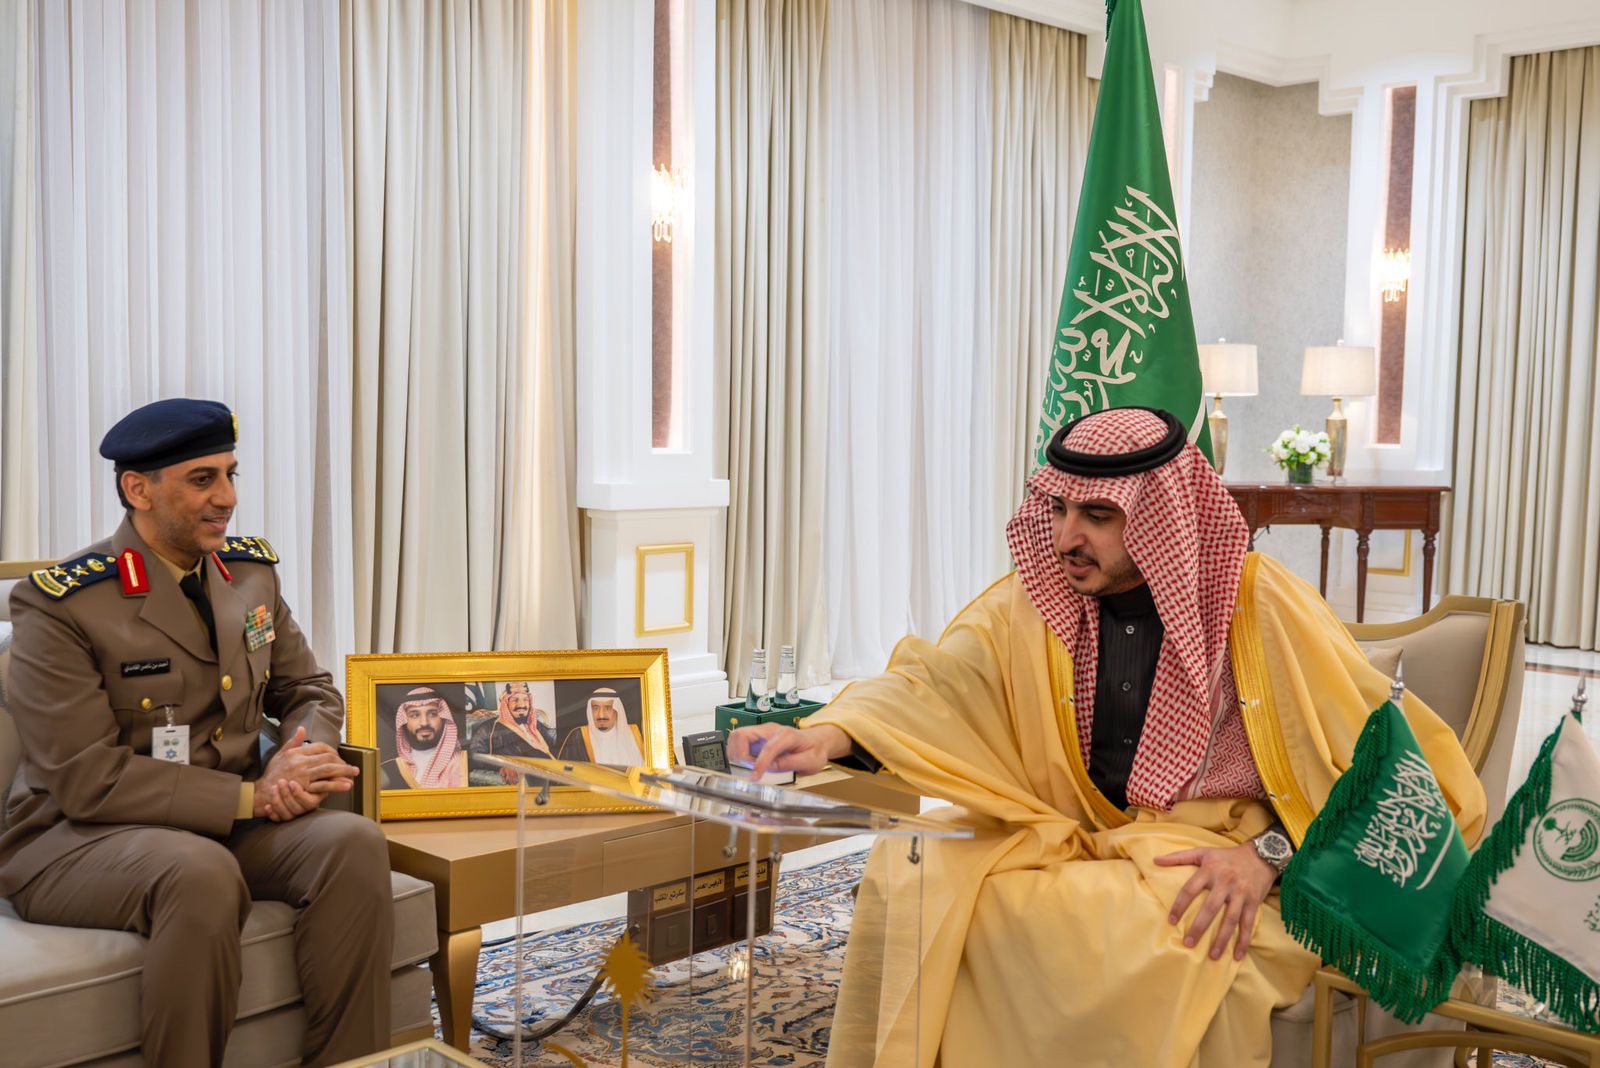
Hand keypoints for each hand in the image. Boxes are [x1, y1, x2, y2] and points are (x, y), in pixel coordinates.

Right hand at [254, 726, 356, 820]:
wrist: (263, 792)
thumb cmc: (272, 774)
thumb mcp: (280, 754)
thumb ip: (293, 742)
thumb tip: (302, 729)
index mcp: (296, 752)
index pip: (321, 747)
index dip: (333, 752)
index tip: (339, 757)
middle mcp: (301, 762)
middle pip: (328, 758)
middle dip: (343, 762)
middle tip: (352, 767)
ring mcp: (303, 775)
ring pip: (329, 770)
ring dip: (344, 771)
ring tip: (354, 774)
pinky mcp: (304, 788)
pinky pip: (324, 785)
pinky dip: (336, 785)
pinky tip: (345, 785)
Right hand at [726, 723, 850, 777]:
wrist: (816, 742)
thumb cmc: (813, 751)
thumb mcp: (810, 761)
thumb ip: (790, 764)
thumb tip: (770, 767)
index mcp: (787, 735)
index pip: (768, 747)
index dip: (759, 763)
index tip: (754, 777)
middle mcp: (770, 730)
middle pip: (742, 734)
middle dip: (740, 755)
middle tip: (749, 770)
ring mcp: (761, 733)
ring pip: (736, 737)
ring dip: (736, 754)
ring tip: (748, 767)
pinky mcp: (756, 738)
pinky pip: (739, 742)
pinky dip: (737, 754)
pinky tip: (747, 764)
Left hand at [1154, 842, 1277, 960]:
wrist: (1260, 856)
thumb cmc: (1226, 856)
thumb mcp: (1202, 852)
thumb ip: (1178, 857)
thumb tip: (1156, 860)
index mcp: (1209, 871)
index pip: (1190, 889)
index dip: (1179, 905)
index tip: (1171, 921)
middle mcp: (1225, 883)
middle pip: (1210, 908)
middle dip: (1199, 927)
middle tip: (1188, 944)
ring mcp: (1240, 894)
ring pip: (1230, 920)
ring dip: (1222, 939)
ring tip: (1213, 956)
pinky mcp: (1254, 903)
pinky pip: (1248, 924)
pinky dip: (1244, 941)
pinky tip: (1238, 956)